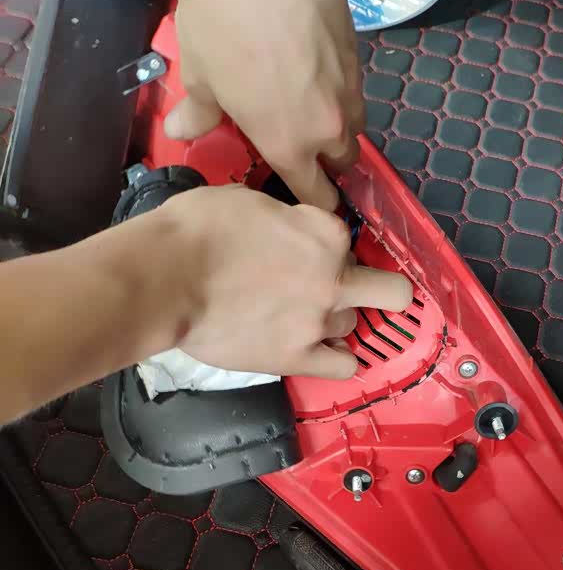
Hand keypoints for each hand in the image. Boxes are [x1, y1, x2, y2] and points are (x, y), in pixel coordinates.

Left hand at [162, 0, 363, 211]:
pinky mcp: (358, 54)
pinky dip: (340, 88)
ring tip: (314, 107)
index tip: (308, 195)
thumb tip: (180, 130)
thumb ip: (199, 113)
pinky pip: (354, 87)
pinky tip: (317, 68)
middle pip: (343, 163)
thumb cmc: (219, 23)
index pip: (316, 197)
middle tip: (308, 147)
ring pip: (355, 125)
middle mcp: (326, 127)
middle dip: (330, 162)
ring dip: (339, 125)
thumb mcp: (200, 75)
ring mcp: (348, 89)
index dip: (313, 201)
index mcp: (288, 146)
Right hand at [163, 185, 412, 378]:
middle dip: (376, 289)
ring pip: (353, 325)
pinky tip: (315, 352)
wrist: (165, 280)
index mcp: (326, 233)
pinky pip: (344, 367)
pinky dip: (334, 360)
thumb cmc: (196, 230)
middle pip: (390, 291)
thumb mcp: (249, 202)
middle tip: (344, 290)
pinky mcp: (298, 358)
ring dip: (333, 320)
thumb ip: (287, 220)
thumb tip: (289, 231)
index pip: (346, 242)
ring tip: (296, 319)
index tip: (301, 251)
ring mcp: (319, 321)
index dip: (325, 246)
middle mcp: (334, 278)